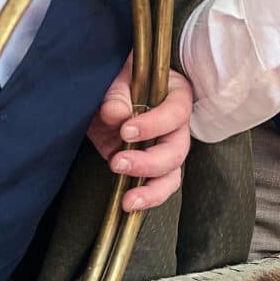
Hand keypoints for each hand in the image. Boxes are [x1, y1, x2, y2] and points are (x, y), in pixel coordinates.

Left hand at [88, 62, 194, 212]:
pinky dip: (145, 197)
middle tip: (119, 162)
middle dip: (149, 162)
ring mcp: (163, 148)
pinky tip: (128, 204)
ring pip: (172, 174)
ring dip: (151, 189)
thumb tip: (117, 112)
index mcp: (175, 95)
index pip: (176, 112)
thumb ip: (116, 92)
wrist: (103, 94)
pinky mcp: (149, 166)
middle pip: (177, 150)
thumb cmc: (118, 78)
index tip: (126, 130)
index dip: (154, 124)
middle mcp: (176, 125)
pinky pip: (157, 186)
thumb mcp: (116, 76)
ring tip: (128, 200)